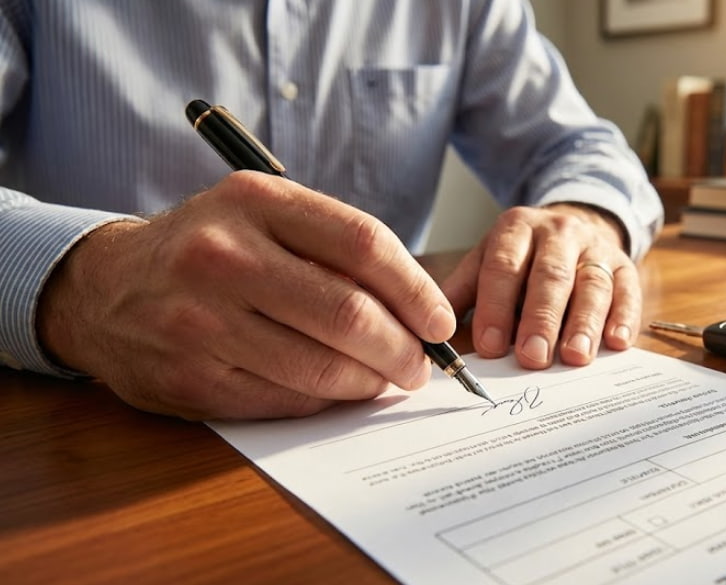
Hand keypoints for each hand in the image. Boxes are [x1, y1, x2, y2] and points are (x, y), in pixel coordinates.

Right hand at [36, 171, 455, 419]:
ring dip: (369, 382)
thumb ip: (333, 246)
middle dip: (402, 349)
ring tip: (383, 379)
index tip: (439, 320)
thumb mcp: (261, 216)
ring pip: (322, 368)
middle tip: (419, 364)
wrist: (103, 288)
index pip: (364, 244)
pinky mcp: (191, 378)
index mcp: (254, 203)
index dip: (416, 289)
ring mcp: (202, 321)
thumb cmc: (206, 249)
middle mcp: (223, 256)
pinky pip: (286, 400)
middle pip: (350, 313)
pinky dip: (325, 401)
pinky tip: (334, 390)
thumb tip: (416, 308)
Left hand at [441, 203, 640, 368]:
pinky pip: (628, 291)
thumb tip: (429, 333)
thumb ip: (462, 293)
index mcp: (516, 229)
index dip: (496, 307)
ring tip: (575, 356)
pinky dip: (624, 318)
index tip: (492, 346)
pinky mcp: (625, 266)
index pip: (504, 267)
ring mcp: (596, 248)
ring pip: (592, 285)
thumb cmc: (521, 259)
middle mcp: (559, 232)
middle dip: (541, 319)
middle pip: (550, 276)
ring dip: (584, 323)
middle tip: (532, 357)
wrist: (571, 227)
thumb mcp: (486, 261)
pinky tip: (617, 343)